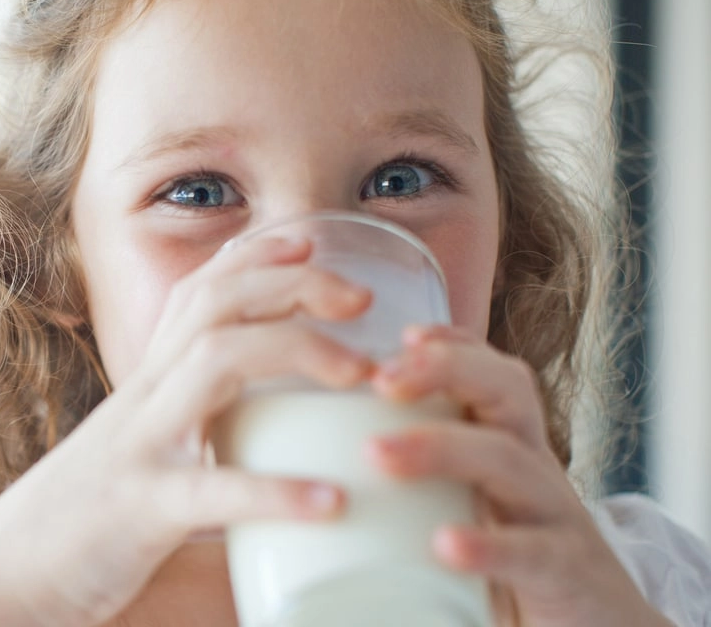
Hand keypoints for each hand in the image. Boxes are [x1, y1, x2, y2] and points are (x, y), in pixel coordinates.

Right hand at [0, 235, 372, 626]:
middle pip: (214, 305)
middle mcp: (142, 401)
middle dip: (291, 284)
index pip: (197, 294)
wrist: (2, 577)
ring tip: (360, 374)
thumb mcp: (140, 459)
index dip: (254, 256)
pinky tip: (331, 502)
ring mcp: (139, 448)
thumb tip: (281, 461)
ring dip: (296, 352)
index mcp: (147, 388)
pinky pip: (211, 490)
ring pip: (214, 362)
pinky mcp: (139, 510)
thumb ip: (199, 443)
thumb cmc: (82, 523)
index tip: (311, 242)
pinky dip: (275, 491)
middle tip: (362, 297)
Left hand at [368, 325, 671, 626]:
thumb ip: (423, 478)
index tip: (403, 335)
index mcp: (508, 445)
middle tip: (382, 379)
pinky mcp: (564, 569)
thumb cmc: (516, 558)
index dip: (453, 345)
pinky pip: (530, 549)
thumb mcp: (472, 503)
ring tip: (378, 453)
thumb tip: (330, 469)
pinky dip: (488, 544)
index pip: (491, 374)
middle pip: (505, 391)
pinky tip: (445, 543)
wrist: (603, 624)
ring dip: (439, 448)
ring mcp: (553, 514)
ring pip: (507, 459)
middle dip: (445, 370)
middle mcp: (533, 467)